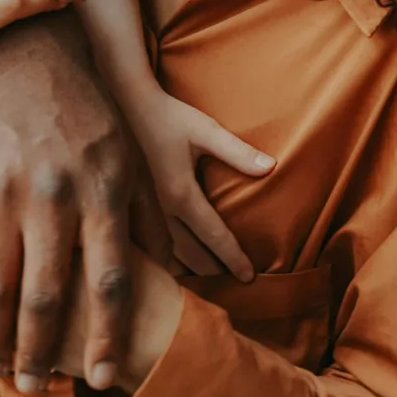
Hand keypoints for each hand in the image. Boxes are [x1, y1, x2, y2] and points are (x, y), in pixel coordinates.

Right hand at [0, 4, 166, 395]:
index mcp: (103, 189)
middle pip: (47, 296)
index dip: (109, 335)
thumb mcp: (134, 156)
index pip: (110, 279)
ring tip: (4, 370)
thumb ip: (149, 218)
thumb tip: (172, 275)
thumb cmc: (91, 114)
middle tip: (41, 386)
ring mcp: (3, 193)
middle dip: (44, 352)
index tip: (106, 376)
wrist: (27, 59)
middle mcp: (53, 195)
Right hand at [129, 87, 273, 280]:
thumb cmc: (170, 117)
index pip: (214, 236)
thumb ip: (237, 151)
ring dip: (189, 273)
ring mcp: (144, 213)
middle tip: (235, 289)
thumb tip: (271, 167)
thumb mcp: (206, 130)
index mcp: (181, 194)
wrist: (125, 107)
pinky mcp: (133, 210)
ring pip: (169, 257)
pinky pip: (152, 248)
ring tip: (209, 286)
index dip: (234, 259)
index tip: (250, 278)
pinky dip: (167, 263)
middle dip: (214, 273)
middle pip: (191, 255)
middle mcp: (161, 211)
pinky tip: (175, 269)